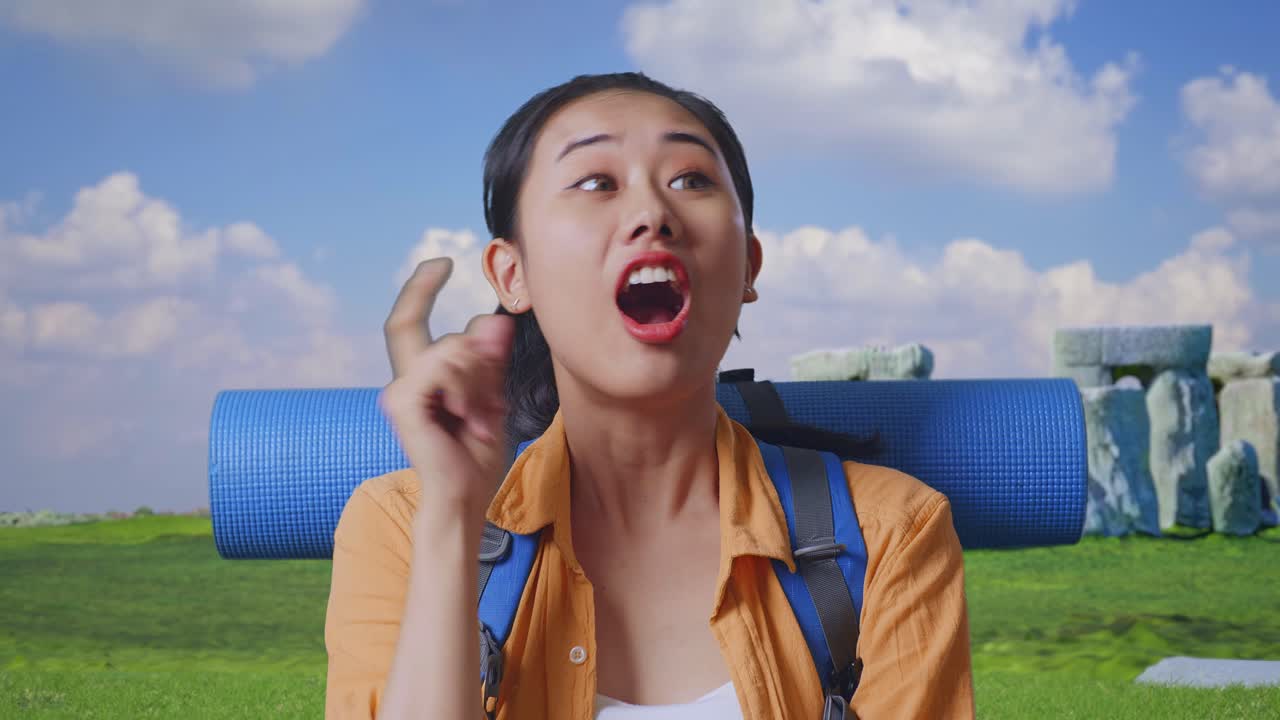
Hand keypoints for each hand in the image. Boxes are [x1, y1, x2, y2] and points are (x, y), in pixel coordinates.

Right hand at [379, 257, 514, 517]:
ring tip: (483, 416)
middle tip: (483, 374)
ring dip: (479, 377)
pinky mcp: (404, 404)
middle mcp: (403, 381)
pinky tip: (472, 419)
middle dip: (442, 315)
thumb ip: (490, 361)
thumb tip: (495, 319)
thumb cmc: (477, 458)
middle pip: (409, 321)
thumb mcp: (493, 397)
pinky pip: (443, 368)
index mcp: (421, 378)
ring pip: (448, 347)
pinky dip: (468, 389)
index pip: (410, 321)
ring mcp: (399, 392)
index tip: (443, 262)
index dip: (420, 287)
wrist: (466, 498)